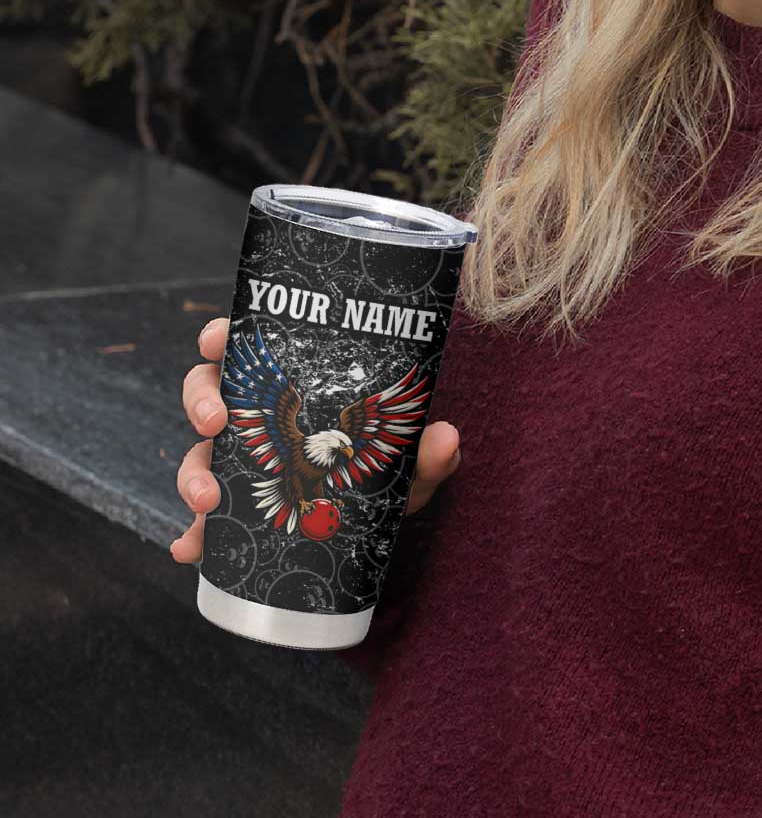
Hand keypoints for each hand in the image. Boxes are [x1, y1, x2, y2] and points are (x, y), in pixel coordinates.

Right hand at [169, 317, 461, 562]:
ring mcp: (244, 465)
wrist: (379, 526)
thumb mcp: (408, 465)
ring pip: (199, 454)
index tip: (217, 339)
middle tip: (216, 423)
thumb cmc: (387, 476)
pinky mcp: (238, 510)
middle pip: (209, 394)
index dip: (222, 337)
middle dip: (202, 403)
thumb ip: (426, 453)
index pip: (248, 350)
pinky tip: (191, 549)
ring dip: (192, 473)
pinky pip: (205, 520)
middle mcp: (259, 421)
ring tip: (207, 500)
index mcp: (292, 389)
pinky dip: (193, 535)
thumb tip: (446, 437)